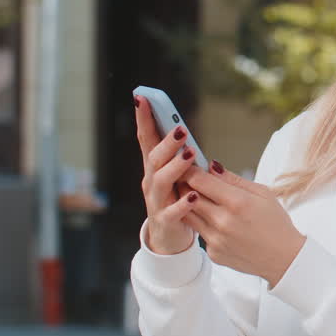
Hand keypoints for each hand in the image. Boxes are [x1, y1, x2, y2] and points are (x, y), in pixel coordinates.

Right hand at [134, 94, 199, 254]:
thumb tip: (181, 128)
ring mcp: (155, 201)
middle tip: (181, 129)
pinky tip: (193, 195)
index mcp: (154, 167)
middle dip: (166, 142)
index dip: (143, 118)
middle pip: (154, 158)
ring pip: (161, 181)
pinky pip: (172, 211)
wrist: (169, 238)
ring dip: (175, 167)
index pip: (146, 138)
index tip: (141, 97)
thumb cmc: (176, 199)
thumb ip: (177, 154)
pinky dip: (182, 203)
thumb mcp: (176, 174)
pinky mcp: (164, 220)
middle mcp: (151, 181)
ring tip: (190, 155)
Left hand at [181, 162, 305, 286]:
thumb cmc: (276, 224)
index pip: (199, 180)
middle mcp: (223, 222)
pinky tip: (216, 222)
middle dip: (185, 184)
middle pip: (188, 196)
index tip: (188, 165)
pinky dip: (203, 224)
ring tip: (198, 198)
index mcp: (238, 202)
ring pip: (188, 215)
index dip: (190, 170)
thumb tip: (212, 166)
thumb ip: (233, 179)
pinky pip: (199, 233)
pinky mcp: (214, 252)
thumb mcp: (262, 193)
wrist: (284, 259)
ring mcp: (216, 239)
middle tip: (187, 178)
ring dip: (189, 204)